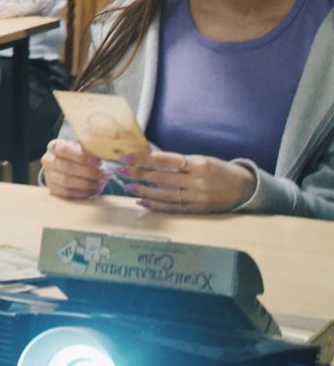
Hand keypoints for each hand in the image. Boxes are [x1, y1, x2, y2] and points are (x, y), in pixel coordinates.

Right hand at [40, 139, 106, 198]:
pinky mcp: (52, 189)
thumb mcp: (82, 149)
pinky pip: (67, 193)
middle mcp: (48, 160)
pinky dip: (83, 193)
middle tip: (103, 175)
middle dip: (88, 172)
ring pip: (66, 181)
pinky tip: (94, 190)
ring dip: (86, 184)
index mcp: (55, 146)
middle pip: (66, 167)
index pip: (64, 149)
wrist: (68, 167)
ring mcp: (48, 175)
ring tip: (100, 183)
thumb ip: (90, 150)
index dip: (81, 156)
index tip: (98, 162)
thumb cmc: (78, 156)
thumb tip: (105, 154)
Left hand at [115, 150, 255, 214]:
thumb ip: (177, 160)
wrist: (245, 189)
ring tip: (127, 187)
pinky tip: (142, 202)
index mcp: (198, 164)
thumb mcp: (201, 159)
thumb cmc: (219, 170)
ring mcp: (198, 197)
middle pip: (161, 177)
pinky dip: (156, 205)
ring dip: (143, 191)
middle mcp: (197, 181)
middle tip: (120, 171)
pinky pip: (173, 208)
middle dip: (138, 174)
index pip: (164, 160)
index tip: (126, 157)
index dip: (143, 159)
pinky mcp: (198, 210)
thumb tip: (149, 155)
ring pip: (165, 194)